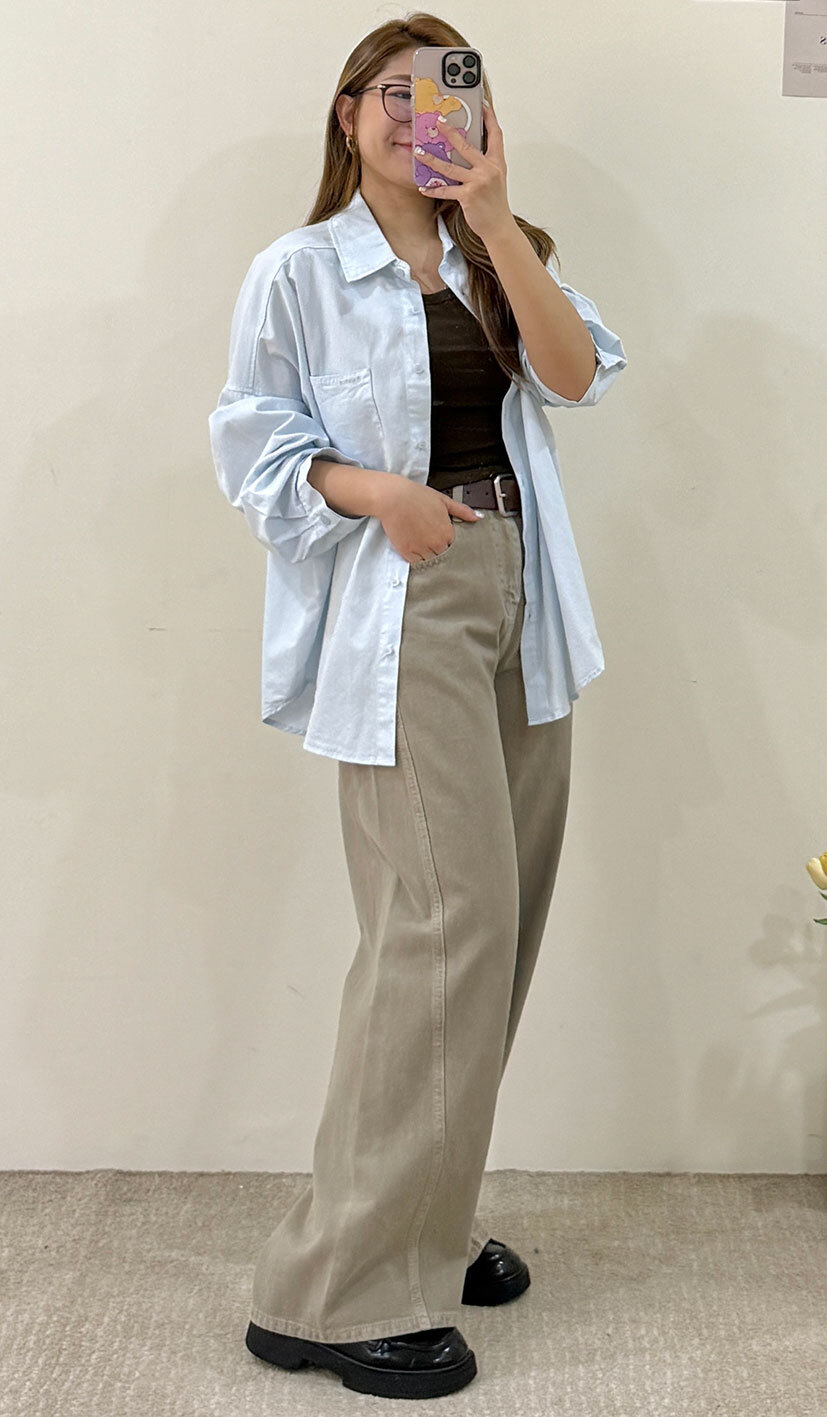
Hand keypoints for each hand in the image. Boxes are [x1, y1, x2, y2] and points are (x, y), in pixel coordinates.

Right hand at [374, 477, 481, 564]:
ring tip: (423, 545)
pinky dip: (417, 559)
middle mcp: (436, 544)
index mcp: (447, 532)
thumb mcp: (443, 500)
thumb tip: (477, 516)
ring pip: (431, 561)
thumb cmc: (416, 496)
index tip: (443, 537)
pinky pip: (416, 564)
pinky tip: (415, 550)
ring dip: (429, 556)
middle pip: (443, 555)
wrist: (393, 498)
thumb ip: (461, 510)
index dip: (448, 542)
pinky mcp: (407, 553)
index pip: (454, 546)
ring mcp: (422, 550)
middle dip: (440, 550)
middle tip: (432, 541)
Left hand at [415, 99, 512, 243]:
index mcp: (497, 162)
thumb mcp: (496, 178)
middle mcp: (488, 169)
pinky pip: (446, 190)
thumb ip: (485, 163)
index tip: (482, 106)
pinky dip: (433, 189)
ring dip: (432, 159)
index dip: (489, 119)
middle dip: (451, 132)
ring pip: (451, 167)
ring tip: (418, 152)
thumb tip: (469, 150)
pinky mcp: (468, 196)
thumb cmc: (495, 203)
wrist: (499, 226)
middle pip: (467, 146)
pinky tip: (423, 186)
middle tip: (438, 121)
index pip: (495, 135)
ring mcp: (478, 182)